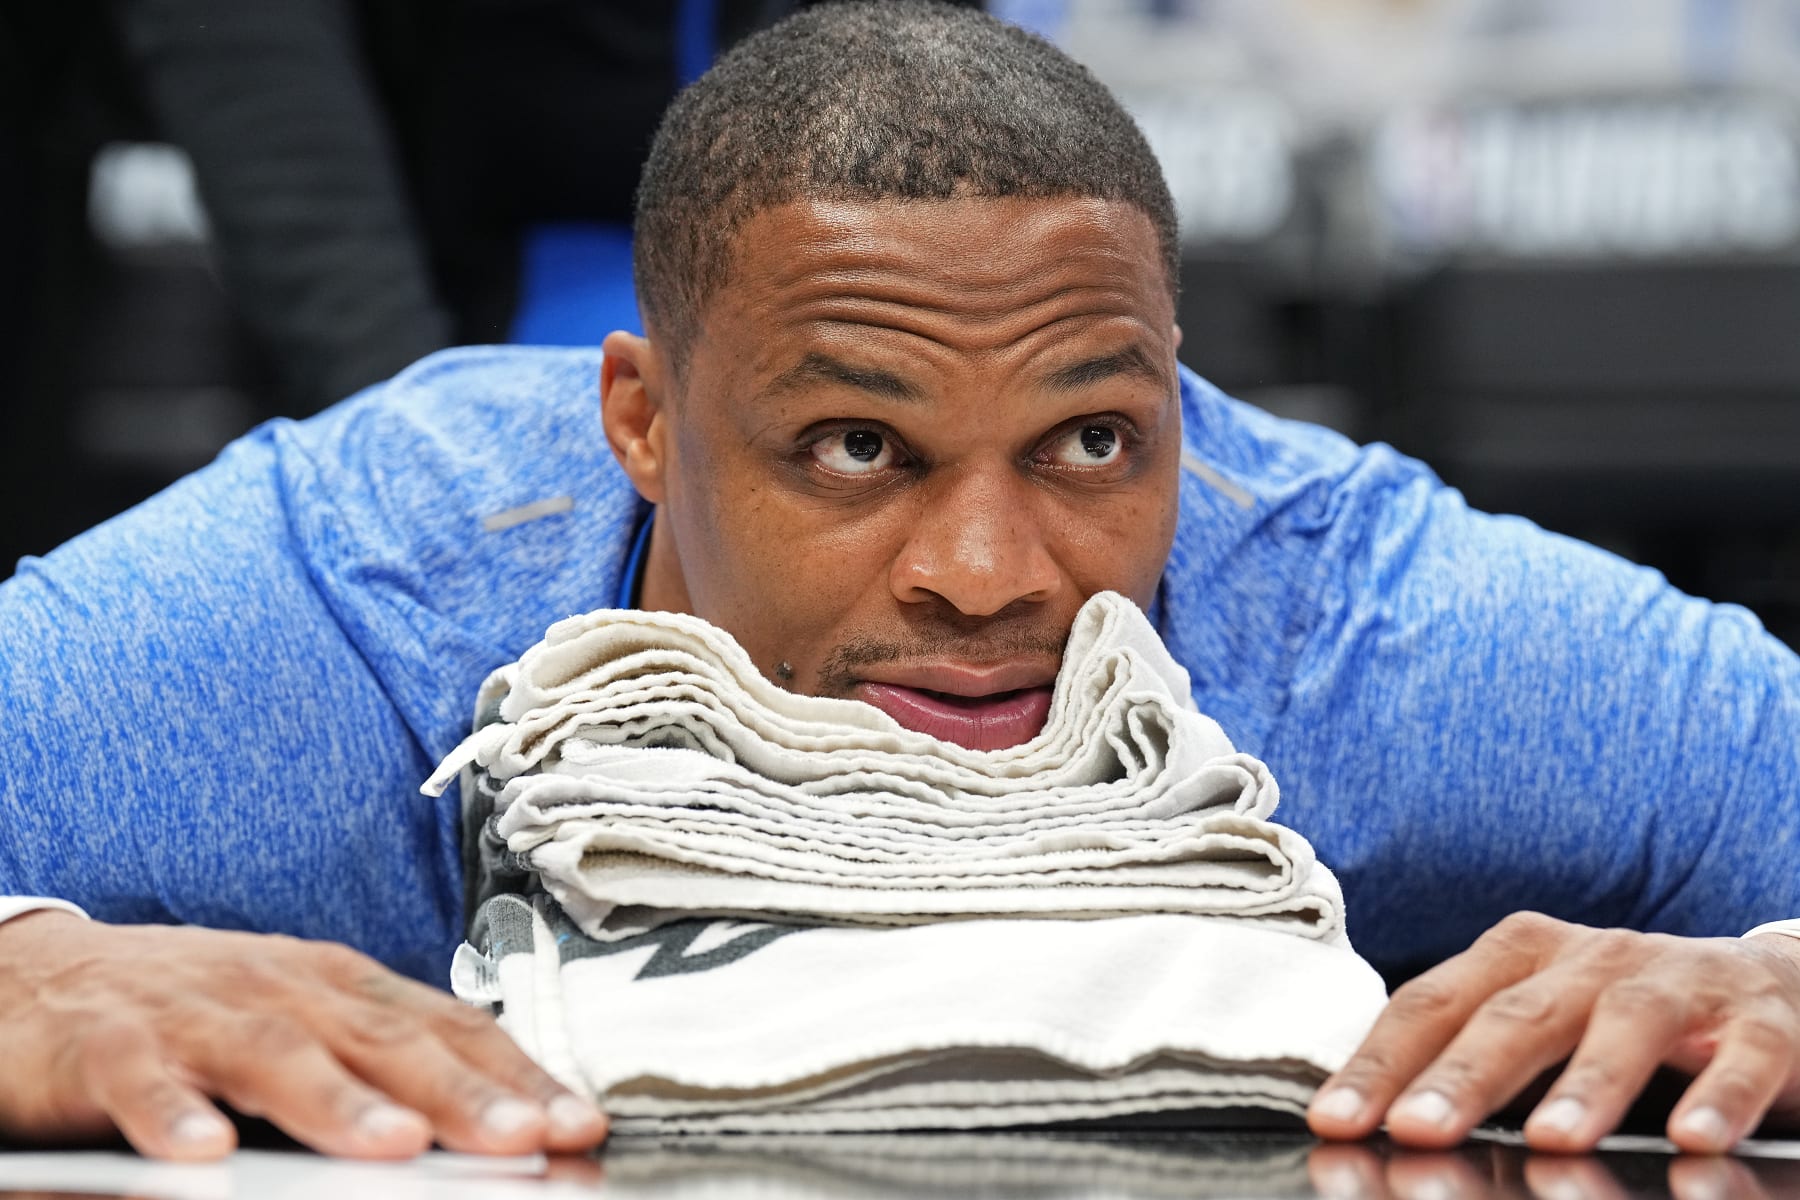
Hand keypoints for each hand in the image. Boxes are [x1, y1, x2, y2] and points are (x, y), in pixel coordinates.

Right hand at [0, 912, 608, 1160]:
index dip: (520, 1073)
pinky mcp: (108, 1046)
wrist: (45, 975)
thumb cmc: (199, 1010)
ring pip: (279, 1054)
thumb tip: (493, 1128)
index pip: (451, 1025)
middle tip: (528, 1138)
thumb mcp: (305, 1029)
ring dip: (341, 1103)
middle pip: (385, 1040)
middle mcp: (283, 990)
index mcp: (342, 987)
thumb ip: (388, 1074)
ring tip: (396, 1146)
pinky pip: (144, 1080)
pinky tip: (205, 1150)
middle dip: (464, 1093)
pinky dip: (175, 1113)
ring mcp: (198, 1014)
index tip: (582, 1121)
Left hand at [1306, 911, 1799, 1152]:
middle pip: (1515, 1012)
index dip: (1380, 1062)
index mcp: (1519, 956)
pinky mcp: (1760, 1019)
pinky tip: (1696, 1139)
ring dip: (1588, 1082)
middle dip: (1462, 1074)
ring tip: (1551, 1141)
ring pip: (1626, 1022)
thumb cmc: (1618, 1019)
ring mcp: (1677, 981)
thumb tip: (1386, 1127)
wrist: (1766, 989)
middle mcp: (1590, 958)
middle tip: (1416, 1128)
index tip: (1334, 1119)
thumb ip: (1474, 1068)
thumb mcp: (1540, 1027)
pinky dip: (1722, 1095)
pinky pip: (1744, 1053)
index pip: (1432, 1005)